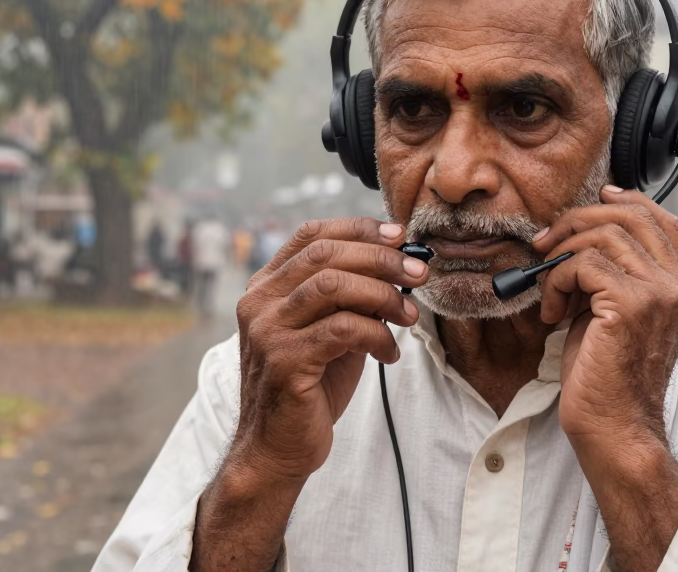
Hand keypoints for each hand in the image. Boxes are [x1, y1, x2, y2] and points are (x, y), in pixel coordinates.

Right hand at [231, 217, 428, 484]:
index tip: (398, 236)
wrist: (277, 449)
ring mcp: (267, 331)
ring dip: (383, 295)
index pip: (311, 235)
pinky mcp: (285, 362)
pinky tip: (390, 353)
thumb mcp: (330, 331)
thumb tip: (399, 264)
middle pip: (325, 254)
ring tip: (409, 315)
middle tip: (418, 273)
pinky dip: (377, 336)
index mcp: (266, 288)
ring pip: (333, 286)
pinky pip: (342, 330)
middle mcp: (259, 303)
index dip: (358, 229)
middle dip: (380, 258)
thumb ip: (351, 298)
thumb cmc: (308, 388)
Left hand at [531, 186, 677, 569]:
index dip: (629, 200)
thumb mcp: (613, 314)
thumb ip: (611, 275)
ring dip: (561, 257)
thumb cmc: (607, 378)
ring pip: (602, 237)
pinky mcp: (631, 305)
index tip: (596, 199)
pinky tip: (553, 312)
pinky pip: (583, 265)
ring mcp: (659, 294)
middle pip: (630, 217)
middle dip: (578, 221)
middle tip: (545, 243)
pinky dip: (557, 282)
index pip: (664, 221)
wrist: (615, 428)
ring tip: (550, 291)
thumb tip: (577, 237)